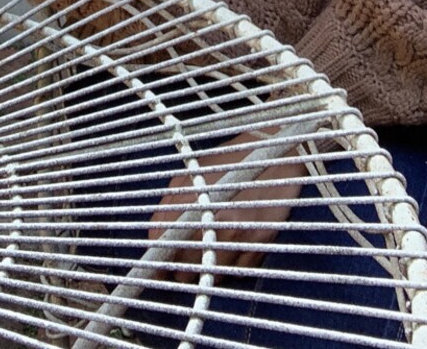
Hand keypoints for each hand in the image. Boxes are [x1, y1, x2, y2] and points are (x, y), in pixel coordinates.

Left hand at [148, 128, 306, 280]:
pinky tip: (236, 244)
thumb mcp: (191, 174)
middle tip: (190, 255)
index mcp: (190, 203)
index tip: (160, 264)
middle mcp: (213, 222)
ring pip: (212, 275)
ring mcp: (238, 235)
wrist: (273, 150)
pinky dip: (234, 265)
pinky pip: (239, 271)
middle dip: (184, 266)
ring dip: (209, 268)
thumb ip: (169, 205)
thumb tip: (154, 238)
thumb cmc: (228, 161)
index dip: (159, 258)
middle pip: (186, 269)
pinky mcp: (260, 244)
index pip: (162, 245)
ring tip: (214, 248)